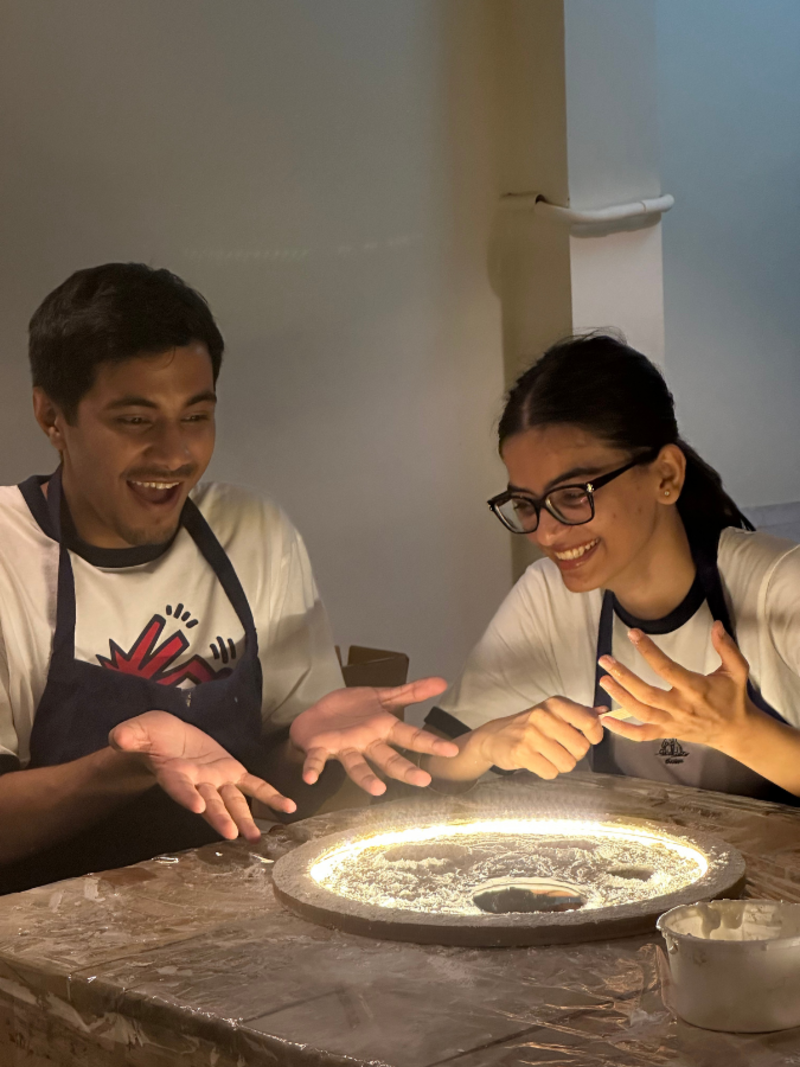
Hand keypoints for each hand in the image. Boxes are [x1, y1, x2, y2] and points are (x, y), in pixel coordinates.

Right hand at [109, 710, 295, 841]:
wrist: (167, 737)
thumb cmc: (150, 736)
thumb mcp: (138, 730)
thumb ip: (130, 735)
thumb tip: (117, 738)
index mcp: (173, 775)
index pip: (179, 787)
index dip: (186, 796)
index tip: (195, 806)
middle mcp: (196, 784)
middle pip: (209, 803)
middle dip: (220, 818)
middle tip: (231, 834)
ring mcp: (216, 780)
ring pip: (233, 801)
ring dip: (245, 818)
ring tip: (256, 837)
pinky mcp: (231, 771)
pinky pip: (254, 786)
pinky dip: (270, 796)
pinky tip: (288, 807)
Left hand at [289, 678, 457, 794]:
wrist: (315, 717)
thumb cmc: (350, 711)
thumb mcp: (381, 697)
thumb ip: (410, 693)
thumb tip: (442, 682)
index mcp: (382, 729)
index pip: (410, 736)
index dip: (430, 743)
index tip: (451, 751)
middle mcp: (366, 743)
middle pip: (388, 757)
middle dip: (404, 769)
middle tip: (422, 780)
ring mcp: (344, 748)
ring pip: (357, 764)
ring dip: (365, 777)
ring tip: (377, 789)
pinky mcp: (320, 748)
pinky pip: (316, 760)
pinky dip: (313, 769)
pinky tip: (310, 778)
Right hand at [470, 697, 604, 778]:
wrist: (494, 736)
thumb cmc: (530, 725)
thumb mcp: (554, 712)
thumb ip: (580, 713)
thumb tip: (605, 711)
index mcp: (555, 704)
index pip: (590, 722)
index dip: (594, 735)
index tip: (588, 738)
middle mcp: (543, 716)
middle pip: (581, 748)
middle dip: (575, 754)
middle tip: (561, 748)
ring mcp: (531, 735)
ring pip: (567, 763)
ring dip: (560, 764)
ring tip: (547, 755)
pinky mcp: (521, 753)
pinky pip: (550, 772)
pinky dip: (546, 771)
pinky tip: (536, 761)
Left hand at [597, 622, 757, 750]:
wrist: (735, 731)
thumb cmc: (733, 697)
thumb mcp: (737, 670)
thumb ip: (727, 648)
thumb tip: (716, 625)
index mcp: (696, 689)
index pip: (667, 669)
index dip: (649, 651)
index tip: (633, 634)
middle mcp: (681, 707)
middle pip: (647, 693)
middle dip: (623, 676)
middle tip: (605, 660)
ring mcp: (672, 722)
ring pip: (641, 712)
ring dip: (620, 697)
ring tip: (603, 680)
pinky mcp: (667, 733)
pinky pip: (642, 735)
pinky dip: (623, 730)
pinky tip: (605, 719)